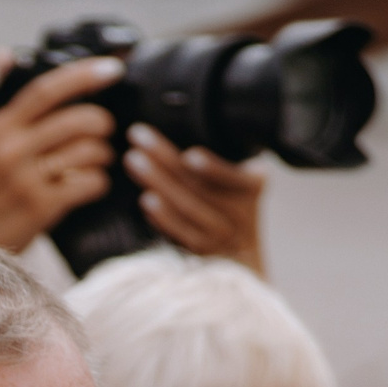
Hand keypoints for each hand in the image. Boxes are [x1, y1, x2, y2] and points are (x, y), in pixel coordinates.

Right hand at [0, 56, 122, 252]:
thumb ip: (3, 101)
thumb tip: (2, 54)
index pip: (47, 89)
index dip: (84, 75)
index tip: (113, 69)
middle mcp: (9, 150)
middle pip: (78, 120)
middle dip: (102, 124)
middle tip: (102, 133)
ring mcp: (24, 179)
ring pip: (89, 151)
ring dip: (102, 156)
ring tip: (94, 163)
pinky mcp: (41, 206)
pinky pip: (90, 182)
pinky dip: (98, 183)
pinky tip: (89, 186)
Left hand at [121, 124, 266, 272]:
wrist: (244, 260)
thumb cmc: (235, 205)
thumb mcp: (239, 177)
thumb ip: (220, 161)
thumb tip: (180, 126)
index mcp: (254, 185)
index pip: (233, 177)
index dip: (213, 169)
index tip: (191, 157)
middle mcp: (242, 213)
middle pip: (200, 187)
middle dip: (166, 159)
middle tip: (138, 135)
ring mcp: (222, 236)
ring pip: (187, 209)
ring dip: (157, 182)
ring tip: (134, 160)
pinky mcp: (203, 254)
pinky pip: (181, 234)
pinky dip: (163, 217)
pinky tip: (146, 199)